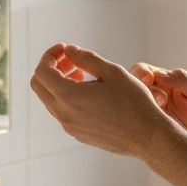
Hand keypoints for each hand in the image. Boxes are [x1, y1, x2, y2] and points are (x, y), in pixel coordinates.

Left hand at [29, 42, 170, 158]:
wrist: (148, 136)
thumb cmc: (134, 104)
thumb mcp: (112, 72)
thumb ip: (86, 58)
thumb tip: (70, 51)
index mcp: (69, 97)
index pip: (42, 71)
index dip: (50, 55)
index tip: (64, 48)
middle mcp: (64, 114)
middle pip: (39, 86)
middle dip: (51, 68)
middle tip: (71, 60)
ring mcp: (70, 127)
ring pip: (50, 100)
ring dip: (59, 83)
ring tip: (83, 75)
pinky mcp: (78, 134)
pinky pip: (62, 112)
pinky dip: (67, 98)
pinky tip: (89, 93)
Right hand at [128, 62, 186, 146]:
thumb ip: (183, 78)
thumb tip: (160, 73)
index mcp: (165, 80)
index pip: (144, 70)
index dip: (141, 73)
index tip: (148, 79)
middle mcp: (154, 95)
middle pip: (131, 87)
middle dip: (137, 90)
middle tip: (159, 101)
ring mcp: (149, 113)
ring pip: (130, 106)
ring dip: (137, 108)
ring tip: (158, 115)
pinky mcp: (148, 131)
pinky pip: (134, 124)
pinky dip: (134, 124)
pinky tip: (145, 128)